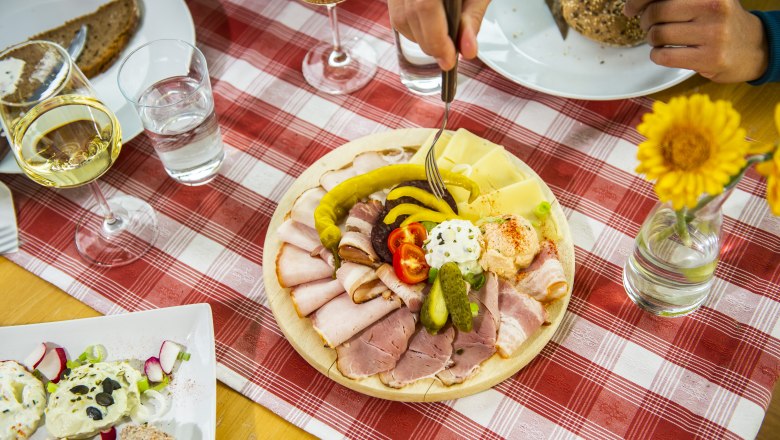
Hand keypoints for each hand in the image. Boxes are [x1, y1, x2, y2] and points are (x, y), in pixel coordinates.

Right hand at [388, 0, 490, 69]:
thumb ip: (472, 19)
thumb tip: (468, 50)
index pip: (425, 7)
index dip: (436, 38)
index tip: (450, 60)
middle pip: (409, 16)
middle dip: (430, 44)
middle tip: (448, 56)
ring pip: (399, 19)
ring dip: (421, 38)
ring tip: (442, 41)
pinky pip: (397, 15)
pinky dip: (413, 29)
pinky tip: (430, 28)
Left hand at [624, 0, 768, 82]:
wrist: (753, 48)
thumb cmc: (719, 22)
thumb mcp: (704, 1)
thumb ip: (675, 1)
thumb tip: (634, 4)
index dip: (639, 0)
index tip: (630, 9)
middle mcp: (714, 7)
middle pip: (657, 12)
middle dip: (646, 21)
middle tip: (649, 26)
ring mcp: (714, 33)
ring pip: (659, 35)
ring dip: (652, 40)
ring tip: (660, 40)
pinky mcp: (710, 58)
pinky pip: (665, 56)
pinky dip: (657, 56)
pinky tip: (663, 53)